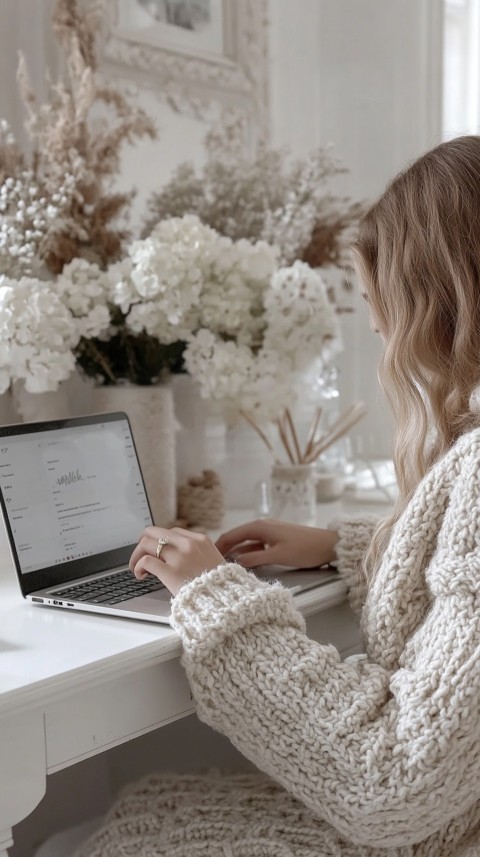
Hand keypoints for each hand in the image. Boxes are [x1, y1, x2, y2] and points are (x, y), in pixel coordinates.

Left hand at [129, 526, 224, 596]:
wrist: (225, 600)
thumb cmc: (220, 586)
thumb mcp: (213, 561)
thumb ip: (198, 554)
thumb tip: (180, 558)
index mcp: (200, 540)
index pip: (172, 532)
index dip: (160, 541)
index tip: (156, 551)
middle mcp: (188, 544)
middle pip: (154, 532)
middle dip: (143, 542)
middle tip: (140, 554)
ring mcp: (179, 557)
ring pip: (146, 543)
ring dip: (137, 555)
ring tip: (137, 567)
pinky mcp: (170, 571)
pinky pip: (146, 561)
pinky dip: (138, 566)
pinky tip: (140, 575)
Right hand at [215, 518, 338, 568]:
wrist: (328, 545)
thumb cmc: (305, 549)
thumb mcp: (278, 556)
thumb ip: (255, 559)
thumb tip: (235, 563)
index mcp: (260, 527)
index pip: (232, 534)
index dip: (219, 545)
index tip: (207, 556)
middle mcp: (262, 526)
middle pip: (237, 537)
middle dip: (225, 548)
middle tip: (213, 562)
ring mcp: (270, 533)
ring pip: (246, 542)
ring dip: (236, 552)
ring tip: (225, 564)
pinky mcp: (276, 540)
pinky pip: (256, 546)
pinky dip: (248, 553)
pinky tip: (244, 563)